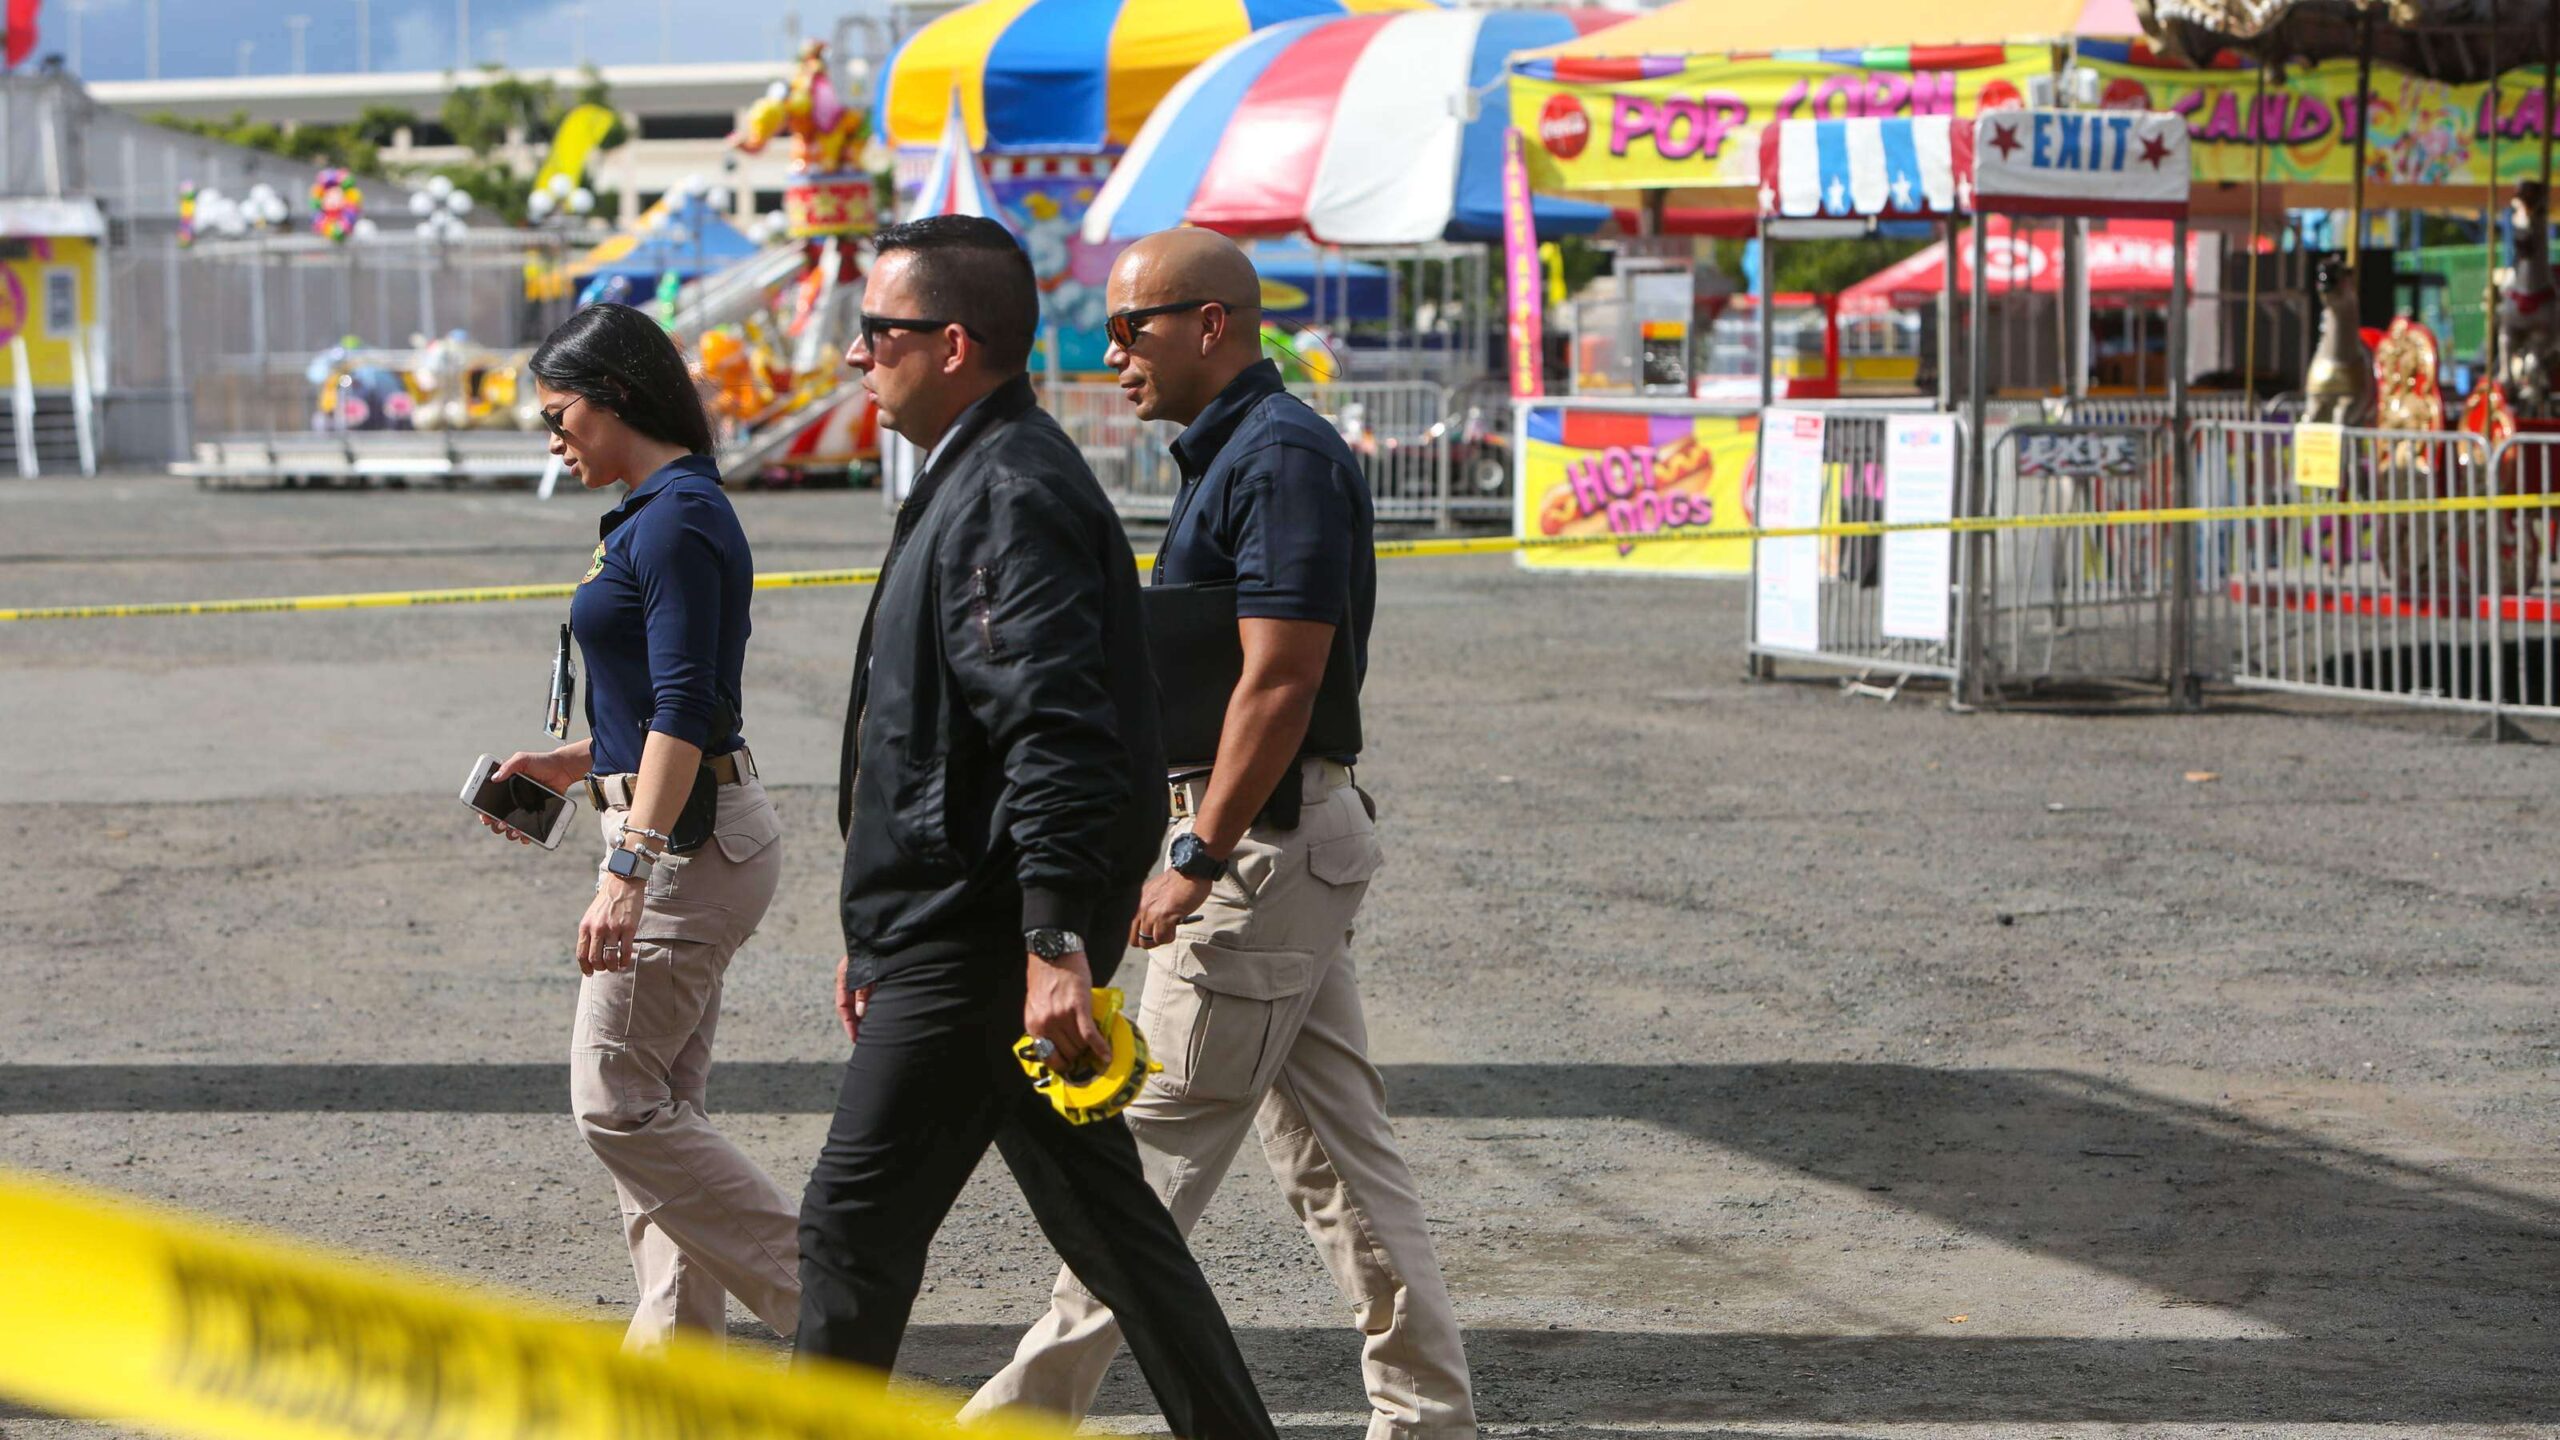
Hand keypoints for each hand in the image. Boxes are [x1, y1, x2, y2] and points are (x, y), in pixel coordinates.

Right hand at [482, 747, 583, 843]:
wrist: (562, 769)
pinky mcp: (537, 815)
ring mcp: (524, 809)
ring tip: (514, 830)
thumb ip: (508, 766)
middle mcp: (511, 801)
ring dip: (509, 832)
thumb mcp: (522, 759)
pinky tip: (525, 837)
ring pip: (511, 827)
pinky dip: (525, 836)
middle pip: (497, 818)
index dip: (483, 812)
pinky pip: (528, 830)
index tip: (485, 817)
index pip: (489, 803)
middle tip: (501, 823)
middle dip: (496, 825)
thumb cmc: (541, 762)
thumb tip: (494, 778)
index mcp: (504, 788)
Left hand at [577, 872, 644, 975]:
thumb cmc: (607, 901)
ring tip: (616, 967)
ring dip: (612, 967)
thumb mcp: (591, 916)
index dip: (585, 967)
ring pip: (610, 958)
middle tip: (605, 968)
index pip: (581, 954)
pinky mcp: (628, 928)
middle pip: (595, 959)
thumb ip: (589, 932)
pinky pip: (625, 951)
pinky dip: (625, 961)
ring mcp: (613, 929)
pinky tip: (625, 962)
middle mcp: (597, 929)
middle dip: (600, 968)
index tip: (590, 973)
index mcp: (585, 926)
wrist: (622, 883)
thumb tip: (590, 953)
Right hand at [835, 955, 870, 1044]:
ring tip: (871, 1034)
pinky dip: (872, 1009)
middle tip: (863, 1041)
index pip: (842, 1005)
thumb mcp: (870, 972)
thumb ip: (864, 991)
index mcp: (845, 974)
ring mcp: (860, 977)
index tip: (855, 1039)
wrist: (889, 932)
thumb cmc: (878, 950)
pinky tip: (878, 1019)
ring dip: (864, 1018)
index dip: (849, 1024)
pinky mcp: (872, 977)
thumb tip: (860, 1014)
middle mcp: (851, 977)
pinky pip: (869, 998)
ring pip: (860, 1004)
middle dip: (856, 1025)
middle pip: (850, 1007)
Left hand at [1023, 950, 1106, 1074]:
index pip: (1049, 1058)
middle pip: (1068, 1053)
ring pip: (1080, 1046)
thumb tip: (1058, 1045)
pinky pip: (1090, 1035)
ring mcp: (1062, 1016)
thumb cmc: (1045, 978)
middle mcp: (1046, 1024)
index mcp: (1033, 1025)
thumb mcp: (1036, 1006)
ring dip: (1090, 1049)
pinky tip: (1107, 1055)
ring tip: (1097, 1047)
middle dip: (1079, 1056)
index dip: (1063, 1065)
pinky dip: (1100, 1047)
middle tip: (1088, 1054)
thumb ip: (1043, 1025)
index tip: (1073, 1067)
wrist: (1053, 953)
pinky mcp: (1078, 1007)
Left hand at [1130, 868, 1212, 948]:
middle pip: (1135, 940)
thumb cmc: (1177, 882)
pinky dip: (1170, 936)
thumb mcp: (1155, 894)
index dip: (1141, 934)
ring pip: (1147, 942)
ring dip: (1161, 938)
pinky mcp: (1164, 916)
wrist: (1191, 870)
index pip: (1127, 930)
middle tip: (1163, 932)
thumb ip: (1149, 908)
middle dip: (1149, 940)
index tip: (1153, 930)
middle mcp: (1139, 908)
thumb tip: (1149, 928)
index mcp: (1136, 902)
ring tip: (1171, 927)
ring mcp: (1150, 913)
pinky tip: (1176, 924)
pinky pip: (1162, 938)